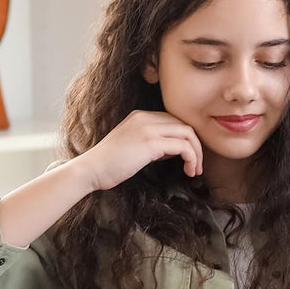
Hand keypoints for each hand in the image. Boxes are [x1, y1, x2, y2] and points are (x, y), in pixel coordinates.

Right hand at [78, 110, 203, 191]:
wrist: (92, 169)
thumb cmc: (111, 164)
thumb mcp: (135, 148)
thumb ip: (154, 145)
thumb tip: (174, 150)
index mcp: (140, 117)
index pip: (174, 121)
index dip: (187, 140)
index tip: (189, 159)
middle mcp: (145, 118)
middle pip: (184, 124)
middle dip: (197, 146)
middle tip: (197, 167)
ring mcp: (147, 128)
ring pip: (188, 133)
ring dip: (197, 153)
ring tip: (195, 171)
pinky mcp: (150, 143)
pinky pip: (183, 146)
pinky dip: (192, 158)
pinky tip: (189, 171)